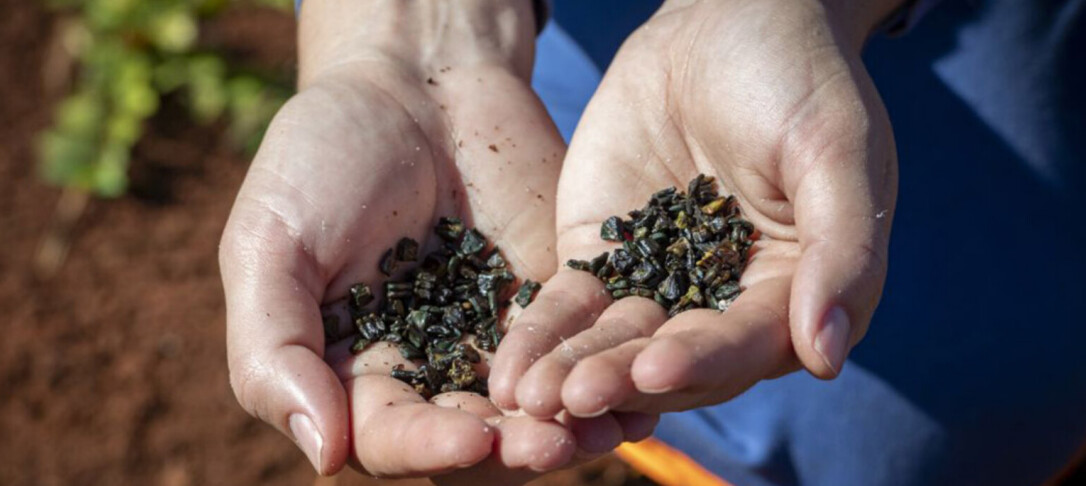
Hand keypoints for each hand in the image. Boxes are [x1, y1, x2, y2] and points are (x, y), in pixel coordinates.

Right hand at [221, 0, 647, 479]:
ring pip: (536, 410)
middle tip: (552, 445)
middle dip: (513, 451)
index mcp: (353, 375)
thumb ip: (274, 351)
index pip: (389, 439)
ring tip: (605, 427)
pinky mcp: (552, 305)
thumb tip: (322, 455)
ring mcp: (495, 341)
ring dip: (571, 428)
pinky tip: (640, 390)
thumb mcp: (269, 245)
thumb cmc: (322, 158)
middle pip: (474, 440)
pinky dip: (608, 374)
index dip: (428, 446)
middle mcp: (430, 373)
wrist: (413, 82)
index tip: (473, 435)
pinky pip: (581, 353)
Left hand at [489, 0, 899, 417]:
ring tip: (525, 396)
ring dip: (572, 372)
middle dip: (621, 379)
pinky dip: (540, 333)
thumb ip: (843, 250)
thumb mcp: (835, 152)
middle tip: (574, 397)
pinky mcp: (600, 259)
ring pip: (612, 342)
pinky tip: (506, 366)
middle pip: (670, 359)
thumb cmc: (799, 78)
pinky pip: (567, 304)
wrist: (725, 21)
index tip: (656, 370)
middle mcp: (721, 305)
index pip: (745, 344)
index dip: (703, 361)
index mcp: (790, 295)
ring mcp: (655, 284)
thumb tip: (826, 357)